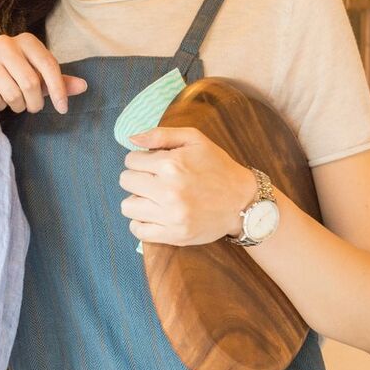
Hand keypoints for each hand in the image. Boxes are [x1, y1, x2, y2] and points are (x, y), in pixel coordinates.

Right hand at [0, 33, 87, 113]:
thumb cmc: (16, 75)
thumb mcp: (39, 76)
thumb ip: (60, 82)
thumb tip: (84, 86)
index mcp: (26, 40)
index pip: (48, 65)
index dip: (58, 90)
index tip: (62, 109)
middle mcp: (4, 43)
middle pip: (30, 83)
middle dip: (35, 103)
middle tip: (33, 107)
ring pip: (13, 95)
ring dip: (18, 106)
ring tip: (15, 102)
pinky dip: (0, 106)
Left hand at [119, 126, 258, 246]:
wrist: (243, 201)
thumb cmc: (217, 166)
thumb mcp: (195, 140)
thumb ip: (161, 135)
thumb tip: (130, 138)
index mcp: (172, 165)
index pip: (131, 160)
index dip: (140, 160)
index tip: (154, 164)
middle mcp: (169, 191)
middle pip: (126, 182)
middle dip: (138, 178)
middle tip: (155, 181)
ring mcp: (171, 216)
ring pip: (127, 206)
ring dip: (137, 200)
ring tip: (153, 198)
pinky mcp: (174, 235)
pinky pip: (138, 230)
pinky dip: (141, 222)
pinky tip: (154, 214)